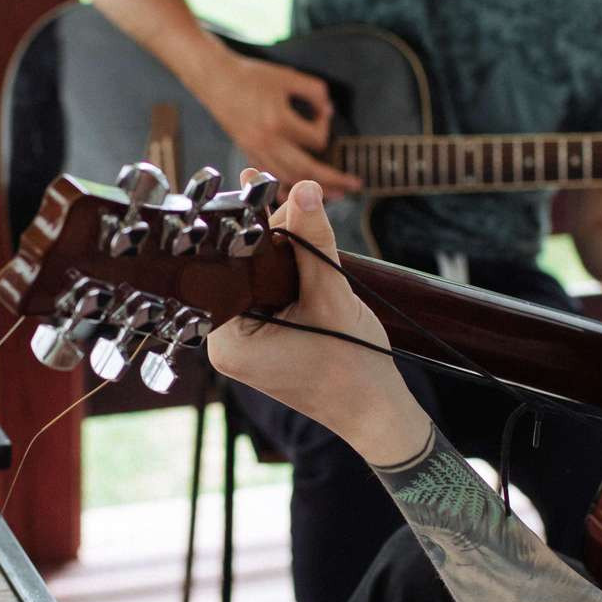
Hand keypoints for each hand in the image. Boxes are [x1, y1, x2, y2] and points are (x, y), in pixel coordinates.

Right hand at [189, 51, 362, 200]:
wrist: (216, 79)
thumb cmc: (249, 76)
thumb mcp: (288, 76)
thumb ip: (314, 90)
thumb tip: (328, 111)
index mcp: (278, 122)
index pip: (315, 139)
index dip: (324, 128)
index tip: (322, 115)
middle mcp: (267, 142)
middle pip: (306, 171)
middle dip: (333, 181)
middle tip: (352, 186)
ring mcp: (256, 151)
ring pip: (288, 179)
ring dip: (312, 189)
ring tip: (333, 195)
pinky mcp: (249, 154)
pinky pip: (270, 178)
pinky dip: (286, 188)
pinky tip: (298, 193)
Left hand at [206, 174, 424, 456]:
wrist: (376, 412)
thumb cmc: (354, 366)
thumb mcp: (332, 296)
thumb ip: (313, 242)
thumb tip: (304, 190)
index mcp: (228, 342)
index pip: (225, 268)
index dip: (244, 228)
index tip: (253, 188)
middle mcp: (224, 345)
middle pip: (236, 272)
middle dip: (261, 236)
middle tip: (280, 194)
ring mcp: (241, 346)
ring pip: (251, 282)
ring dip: (274, 252)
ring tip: (293, 213)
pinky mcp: (261, 343)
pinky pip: (264, 297)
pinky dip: (281, 273)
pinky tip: (296, 244)